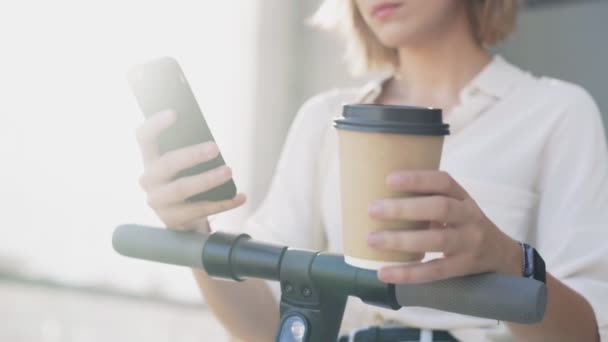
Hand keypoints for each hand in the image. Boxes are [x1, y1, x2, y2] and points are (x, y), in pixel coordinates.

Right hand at [136, 110, 246, 231]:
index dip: (155, 124)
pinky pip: (200, 210)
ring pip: (182, 188)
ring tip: (229, 171)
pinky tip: (240, 197)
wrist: (181, 219)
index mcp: (150, 160)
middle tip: (215, 147)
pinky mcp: (173, 220)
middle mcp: (149, 180)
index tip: (174, 113)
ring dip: (207, 179)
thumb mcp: (182, 166)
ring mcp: (158, 202)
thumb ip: (187, 150)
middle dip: (192, 154)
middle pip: (167, 163)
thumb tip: (210, 140)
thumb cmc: (184, 182)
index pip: (144, 137)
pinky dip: (224, 203)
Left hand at [367, 170, 521, 283]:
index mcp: (463, 197)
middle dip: (404, 208)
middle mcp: (470, 217)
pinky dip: (408, 272)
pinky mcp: (463, 267)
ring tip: (372, 239)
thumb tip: (380, 197)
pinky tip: (384, 273)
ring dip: (401, 240)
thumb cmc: (463, 224)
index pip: (443, 181)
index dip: (418, 179)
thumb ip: (427, 200)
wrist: (500, 254)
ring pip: (437, 240)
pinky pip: (434, 271)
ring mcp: (469, 243)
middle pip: (440, 208)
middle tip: (372, 209)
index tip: (389, 180)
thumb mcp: (455, 205)